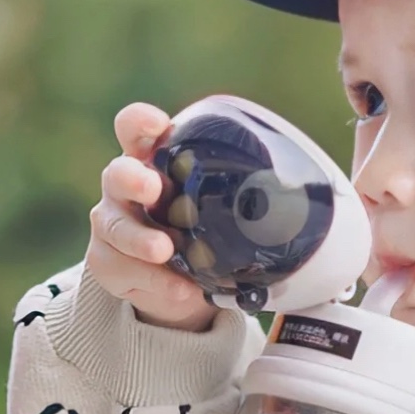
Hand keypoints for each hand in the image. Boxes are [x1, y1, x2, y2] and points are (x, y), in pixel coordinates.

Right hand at [85, 102, 217, 331]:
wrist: (175, 281)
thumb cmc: (199, 229)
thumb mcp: (219, 207)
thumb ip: (240, 193)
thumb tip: (307, 192)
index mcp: (149, 161)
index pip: (133, 129)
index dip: (139, 122)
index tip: (157, 124)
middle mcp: (124, 188)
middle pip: (117, 174)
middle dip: (133, 179)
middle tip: (154, 189)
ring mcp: (112, 223)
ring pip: (115, 227)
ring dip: (141, 239)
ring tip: (165, 250)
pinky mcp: (107, 261)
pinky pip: (123, 269)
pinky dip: (156, 282)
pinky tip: (182, 290)